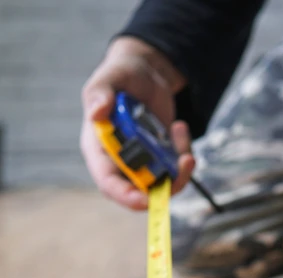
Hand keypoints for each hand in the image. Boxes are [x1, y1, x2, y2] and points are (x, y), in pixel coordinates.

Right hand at [80, 36, 194, 210]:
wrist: (144, 73)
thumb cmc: (119, 76)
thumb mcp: (107, 79)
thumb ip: (100, 95)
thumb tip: (97, 113)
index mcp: (99, 150)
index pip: (109, 184)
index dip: (126, 196)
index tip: (145, 199)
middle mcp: (120, 162)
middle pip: (141, 191)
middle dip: (165, 185)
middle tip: (185, 160)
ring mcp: (143, 162)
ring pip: (163, 184)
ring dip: (179, 169)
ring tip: (181, 131)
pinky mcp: (162, 157)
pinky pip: (176, 168)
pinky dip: (184, 153)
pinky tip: (179, 127)